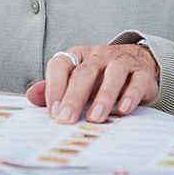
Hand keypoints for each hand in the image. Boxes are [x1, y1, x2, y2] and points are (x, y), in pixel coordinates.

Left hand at [25, 43, 158, 123]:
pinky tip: (124, 110)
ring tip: (95, 118)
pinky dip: (130, 95)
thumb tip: (31, 96)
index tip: (52, 111)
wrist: (138, 61)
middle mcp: (98, 56)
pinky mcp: (141, 73)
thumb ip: (54, 88)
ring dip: (103, 97)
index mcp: (78, 56)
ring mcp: (121, 62)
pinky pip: (137, 81)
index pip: (60, 65)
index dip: (54, 86)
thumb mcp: (76, 78)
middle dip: (74, 97)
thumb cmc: (101, 75)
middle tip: (66, 119)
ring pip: (112, 75)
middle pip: (84, 73)